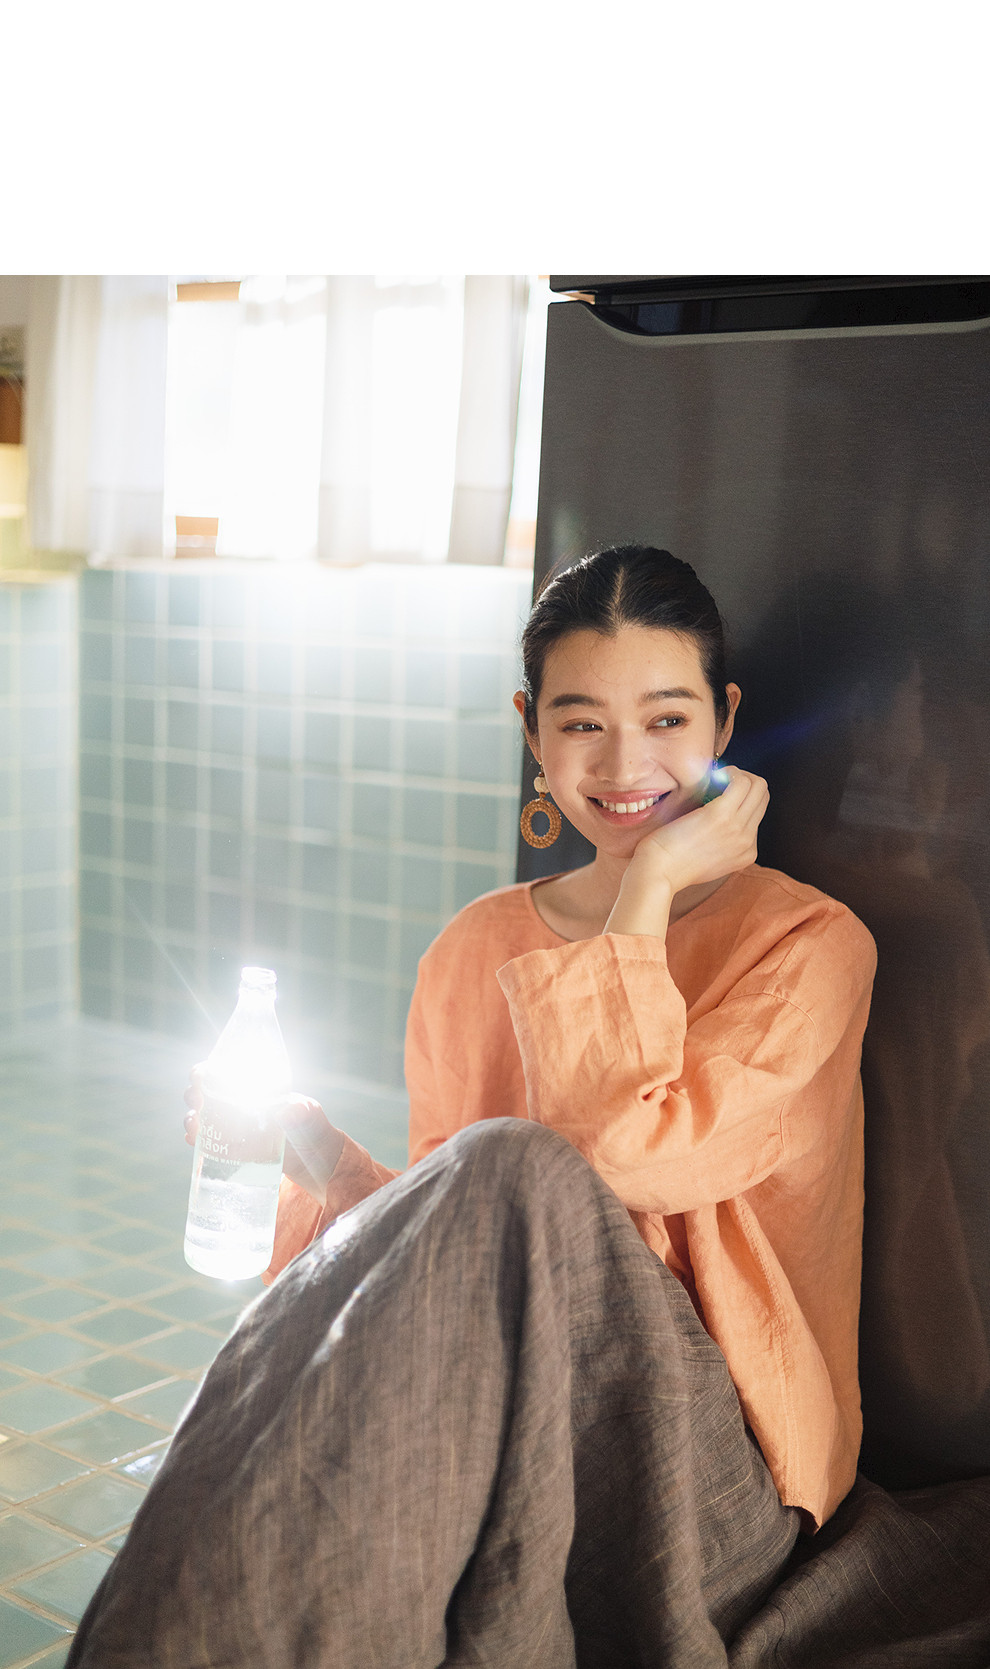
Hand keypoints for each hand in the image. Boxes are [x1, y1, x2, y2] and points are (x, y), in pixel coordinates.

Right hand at [183, 1067, 346, 1205]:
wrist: (316, 1165)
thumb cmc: (314, 1132)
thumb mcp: (311, 1120)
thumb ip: (304, 1115)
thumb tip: (291, 1110)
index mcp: (256, 1088)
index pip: (224, 1071)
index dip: (206, 1071)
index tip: (200, 1075)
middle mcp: (241, 1104)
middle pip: (206, 1093)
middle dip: (195, 1094)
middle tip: (198, 1102)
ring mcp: (235, 1127)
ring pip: (202, 1117)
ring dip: (193, 1119)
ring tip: (194, 1128)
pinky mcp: (233, 1150)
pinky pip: (207, 1142)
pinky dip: (197, 1141)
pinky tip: (194, 1143)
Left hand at [632, 765, 768, 895]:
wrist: (659, 872)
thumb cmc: (673, 863)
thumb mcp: (708, 860)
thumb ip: (722, 843)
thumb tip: (720, 818)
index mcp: (746, 852)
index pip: (758, 814)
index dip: (743, 797)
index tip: (723, 792)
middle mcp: (747, 841)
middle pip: (762, 797)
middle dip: (745, 781)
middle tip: (723, 779)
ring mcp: (737, 828)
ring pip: (757, 786)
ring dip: (738, 774)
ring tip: (718, 777)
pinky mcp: (721, 815)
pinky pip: (742, 782)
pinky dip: (730, 772)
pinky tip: (714, 775)